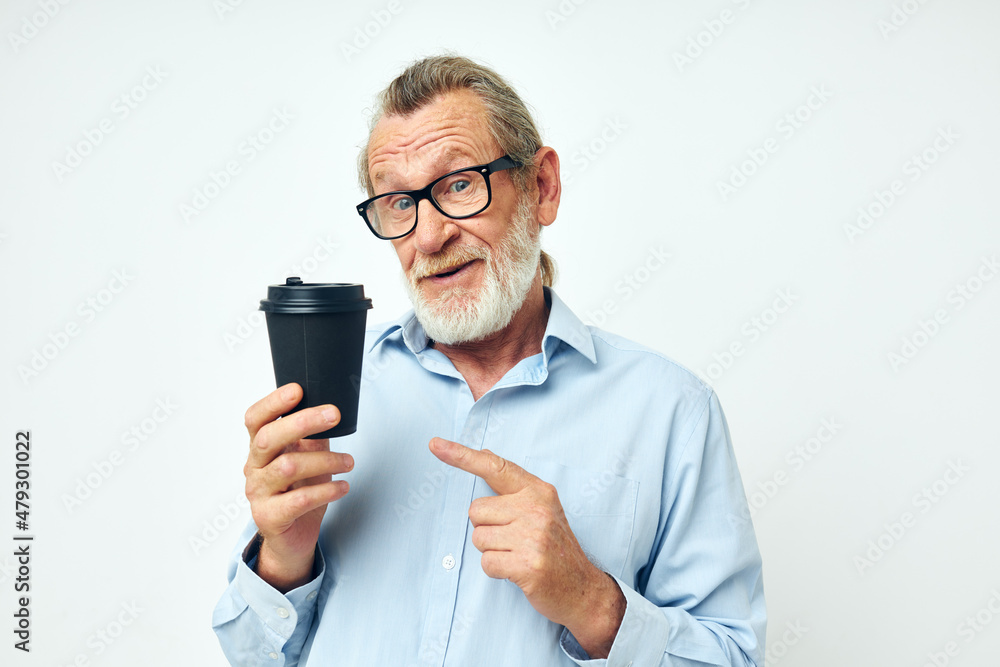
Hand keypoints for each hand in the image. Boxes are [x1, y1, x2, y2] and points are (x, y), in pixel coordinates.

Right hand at [243, 383, 353, 591]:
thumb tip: (332, 409)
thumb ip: (313, 436)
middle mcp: (254, 467)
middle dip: (303, 422)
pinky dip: (326, 491)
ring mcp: (258, 493)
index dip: (273, 402)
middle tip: (334, 415)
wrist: (293, 538)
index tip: (298, 389)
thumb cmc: (300, 491)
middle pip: (269, 437)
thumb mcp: (308, 458)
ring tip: (349, 462)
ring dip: (325, 460)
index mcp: (261, 448)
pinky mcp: (269, 517)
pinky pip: (298, 500)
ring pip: (288, 467)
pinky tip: (343, 487)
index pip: (256, 419)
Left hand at [429, 438, 624, 657]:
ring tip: (517, 554)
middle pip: (475, 511)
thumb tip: (485, 454)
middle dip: (486, 529)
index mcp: (538, 490)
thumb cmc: (555, 547)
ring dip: (492, 551)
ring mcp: (533, 536)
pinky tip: (517, 570)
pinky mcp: (528, 565)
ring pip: (478, 538)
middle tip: (514, 540)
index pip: (494, 467)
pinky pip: (486, 562)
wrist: (582, 588)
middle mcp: (536, 509)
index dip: (461, 455)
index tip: (435, 445)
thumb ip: (513, 485)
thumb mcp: (541, 507)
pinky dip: (496, 570)